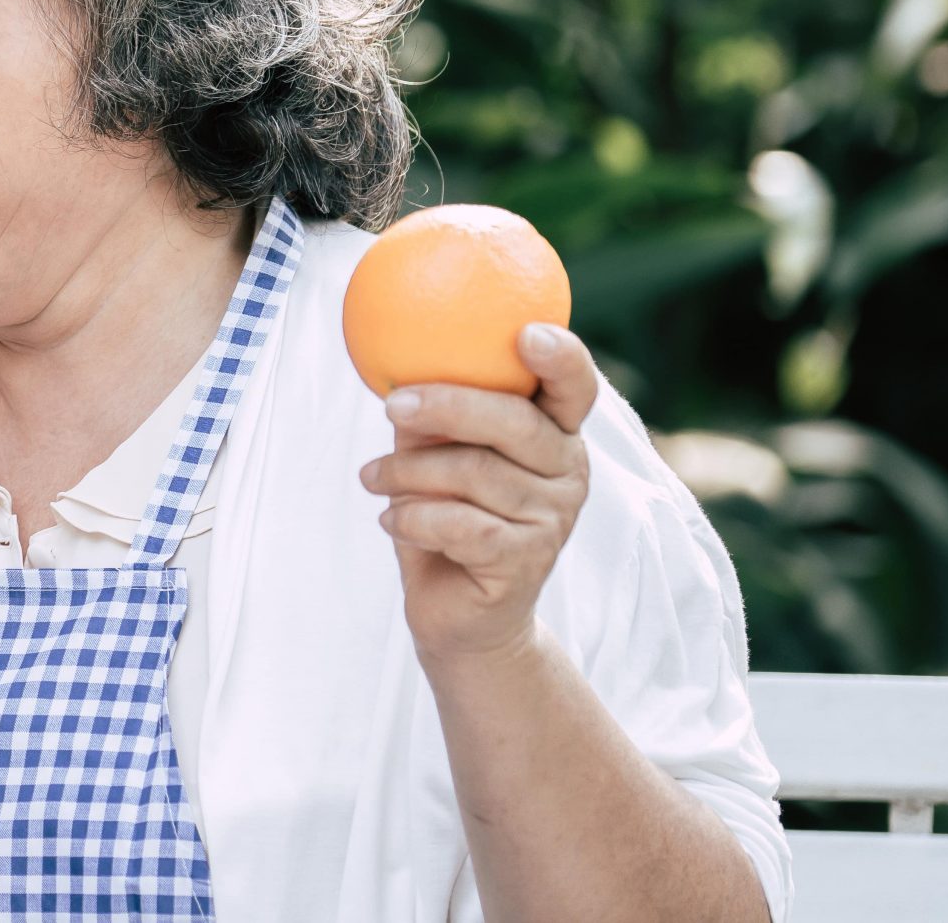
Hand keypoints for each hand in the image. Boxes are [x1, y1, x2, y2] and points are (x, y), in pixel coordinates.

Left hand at [359, 323, 596, 663]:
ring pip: (474, 473)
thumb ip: (433, 413)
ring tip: (373, 480)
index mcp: (555, 434)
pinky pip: (460, 524)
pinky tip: (391, 522)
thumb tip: (394, 361)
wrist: (462, 613)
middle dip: (445, 405)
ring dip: (407, 474)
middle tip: (390, 406)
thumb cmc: (447, 514)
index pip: (574, 388)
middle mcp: (569, 472)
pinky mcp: (527, 562)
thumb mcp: (437, 454)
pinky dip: (412, 518)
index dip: (560, 357)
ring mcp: (554, 519)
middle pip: (514, 422)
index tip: (526, 334)